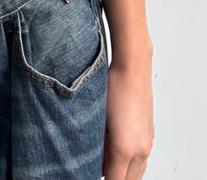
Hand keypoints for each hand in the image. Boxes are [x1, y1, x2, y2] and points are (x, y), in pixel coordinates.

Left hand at [102, 55, 154, 178]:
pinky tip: (119, 154)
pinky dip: (132, 163)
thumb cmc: (114, 87)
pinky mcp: (149, 133)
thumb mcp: (98, 119)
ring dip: (124, 172)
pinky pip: (142, 158)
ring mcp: (147, 142)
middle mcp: (140, 149)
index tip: (89, 174)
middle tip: (97, 170)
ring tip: (107, 165)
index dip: (101, 178)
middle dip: (115, 178)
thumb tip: (95, 159)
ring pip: (138, 171)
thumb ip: (97, 145)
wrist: (133, 68)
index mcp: (125, 149)